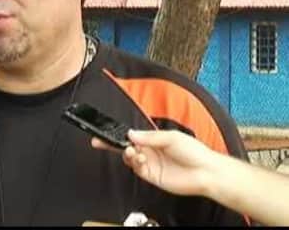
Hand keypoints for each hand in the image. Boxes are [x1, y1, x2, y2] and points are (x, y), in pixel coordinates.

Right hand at [91, 129, 219, 196]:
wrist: (205, 172)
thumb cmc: (194, 151)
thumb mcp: (170, 137)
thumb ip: (149, 136)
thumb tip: (131, 133)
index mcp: (154, 139)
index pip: (132, 135)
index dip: (119, 133)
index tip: (106, 130)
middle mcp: (150, 150)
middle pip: (125, 146)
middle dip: (111, 143)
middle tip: (98, 141)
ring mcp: (150, 163)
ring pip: (129, 157)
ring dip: (127, 153)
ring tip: (133, 151)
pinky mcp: (151, 175)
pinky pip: (136, 168)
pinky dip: (134, 163)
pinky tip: (140, 158)